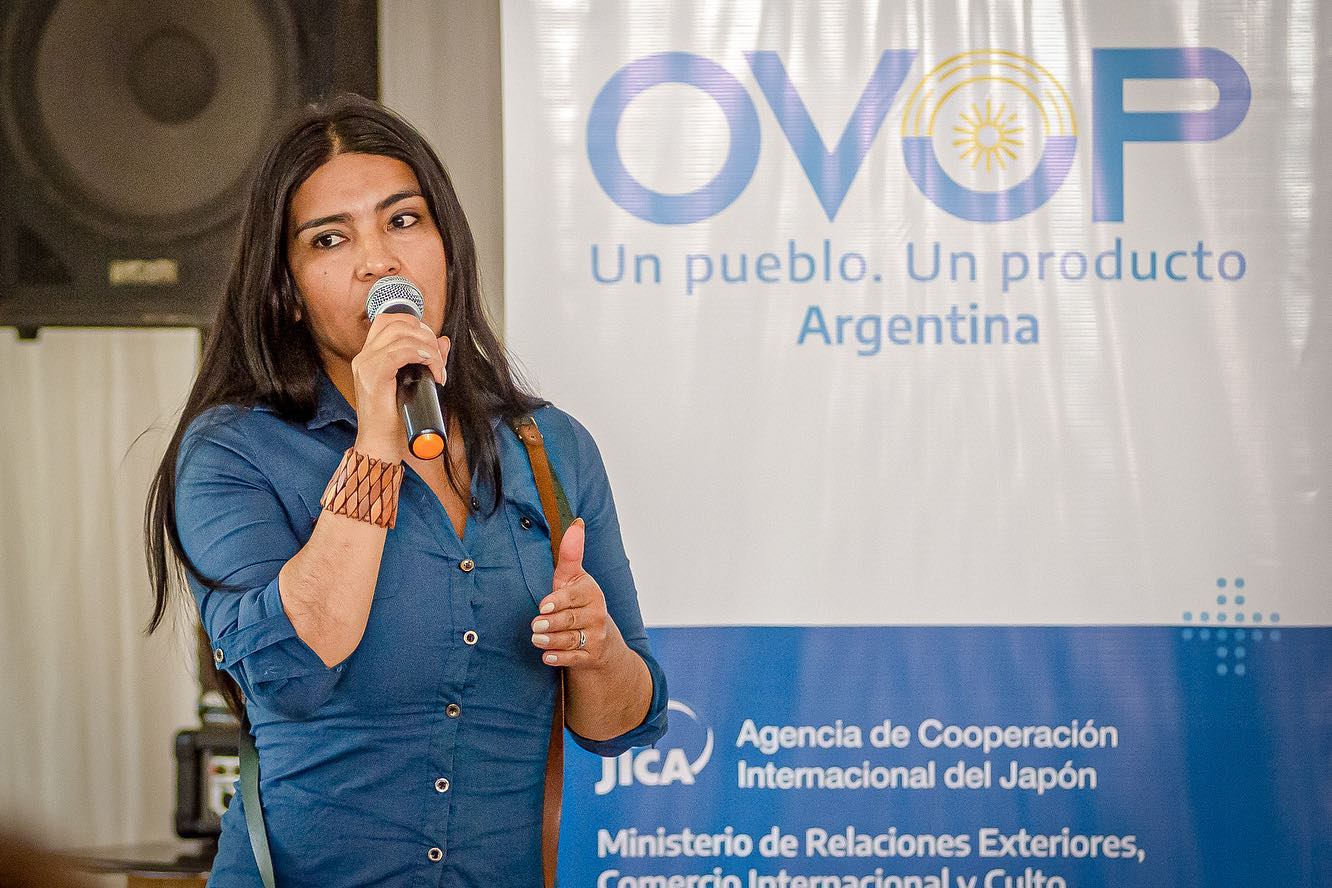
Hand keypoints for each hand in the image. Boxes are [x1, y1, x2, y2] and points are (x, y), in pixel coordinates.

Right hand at [351, 314, 447, 460]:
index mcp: (369, 356)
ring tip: (437, 370)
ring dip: (428, 348)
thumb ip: (426, 360)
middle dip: (426, 334)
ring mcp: (366, 366)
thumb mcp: (413, 384)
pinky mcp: (373, 377)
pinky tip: (431, 368)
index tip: (432, 347)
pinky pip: (398, 352)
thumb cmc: (394, 419)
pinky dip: (421, 355)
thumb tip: (443, 341)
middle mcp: (364, 357)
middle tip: (438, 360)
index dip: (416, 325)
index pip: (390, 320)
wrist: (380, 445)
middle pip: (397, 322)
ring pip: (401, 335)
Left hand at [530, 518, 626, 668]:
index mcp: (591, 592)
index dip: (559, 601)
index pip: (574, 596)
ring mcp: (596, 636)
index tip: (543, 605)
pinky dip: (560, 658)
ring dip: (552, 641)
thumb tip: (577, 522)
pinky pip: (575, 658)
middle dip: (552, 623)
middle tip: (535, 625)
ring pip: (571, 640)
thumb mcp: (573, 578)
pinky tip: (547, 656)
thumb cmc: (578, 602)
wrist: (600, 639)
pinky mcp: (592, 656)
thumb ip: (571, 554)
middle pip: (571, 619)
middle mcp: (597, 614)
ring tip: (536, 640)